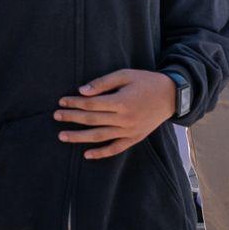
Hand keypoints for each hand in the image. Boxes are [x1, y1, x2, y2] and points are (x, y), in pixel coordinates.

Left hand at [56, 69, 176, 159]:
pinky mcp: (135, 138)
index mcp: (122, 101)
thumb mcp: (127, 75)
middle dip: (72, 117)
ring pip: (99, 136)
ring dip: (79, 137)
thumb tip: (82, 91)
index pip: (92, 103)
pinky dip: (101, 153)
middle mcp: (124, 118)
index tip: (62, 101)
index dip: (75, 102)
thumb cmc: (147, 81)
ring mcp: (129, 130)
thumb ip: (104, 82)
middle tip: (56, 115)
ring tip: (62, 136)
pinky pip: (115, 148)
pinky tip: (86, 154)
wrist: (172, 95)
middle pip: (92, 119)